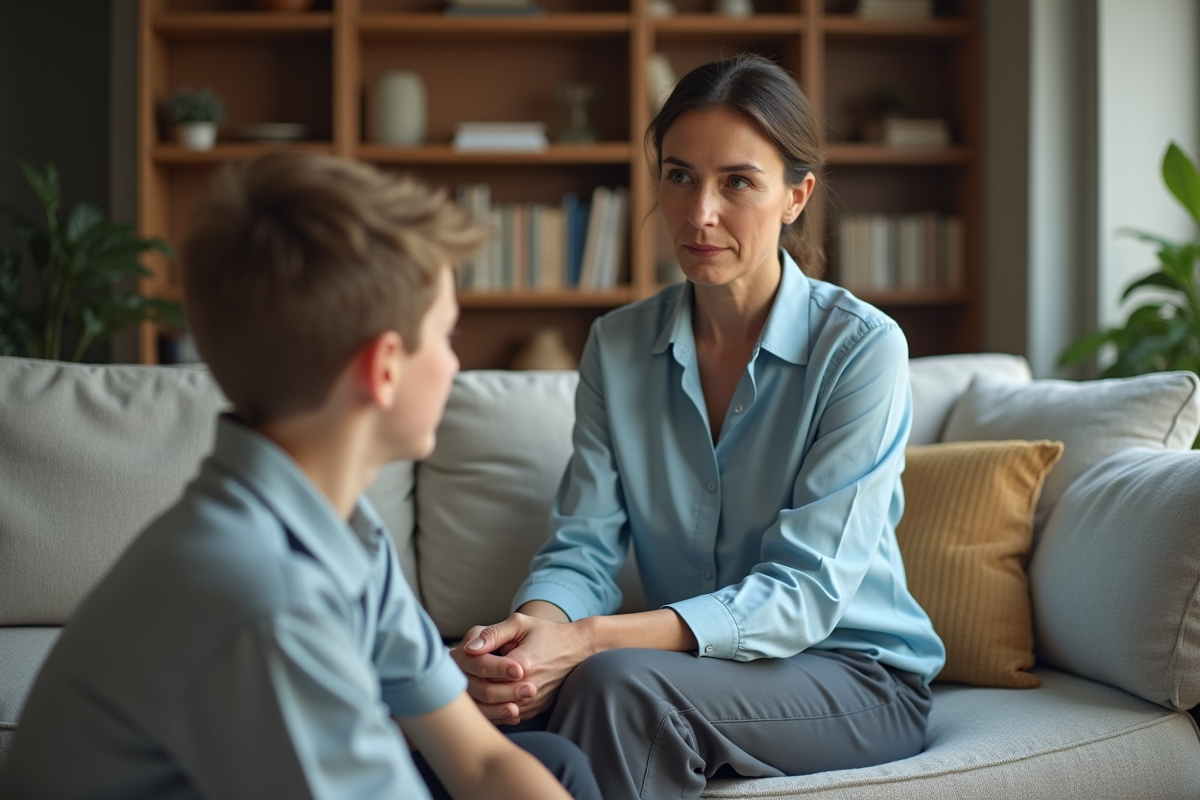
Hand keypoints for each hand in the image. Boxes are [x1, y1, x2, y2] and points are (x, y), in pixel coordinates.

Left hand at [450, 613, 595, 724]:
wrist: (576, 649)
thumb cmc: (545, 633)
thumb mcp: (520, 624)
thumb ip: (492, 634)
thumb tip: (469, 648)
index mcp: (522, 665)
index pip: (483, 674)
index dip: (470, 668)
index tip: (464, 658)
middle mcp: (529, 688)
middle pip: (487, 695)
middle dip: (473, 683)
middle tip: (464, 673)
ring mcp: (533, 702)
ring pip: (496, 710)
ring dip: (482, 700)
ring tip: (474, 683)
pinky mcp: (535, 709)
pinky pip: (508, 716)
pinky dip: (494, 708)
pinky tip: (488, 696)